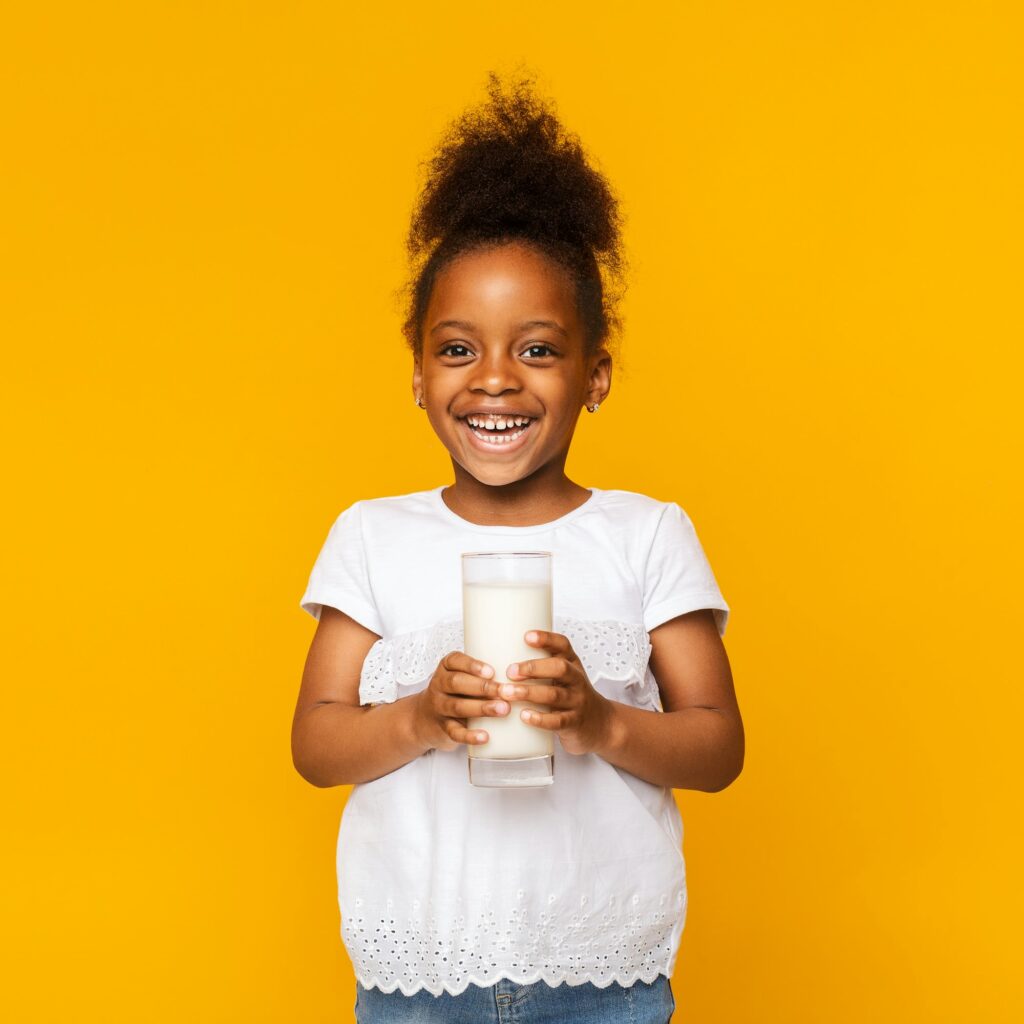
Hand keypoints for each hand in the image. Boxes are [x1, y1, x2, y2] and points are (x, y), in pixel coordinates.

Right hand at [410, 650, 512, 751]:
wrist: (424, 719)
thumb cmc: (454, 693)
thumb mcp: (461, 676)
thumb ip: (482, 673)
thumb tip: (519, 671)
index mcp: (446, 668)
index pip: (455, 661)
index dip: (472, 665)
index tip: (491, 671)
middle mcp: (439, 685)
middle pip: (457, 683)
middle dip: (483, 687)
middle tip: (505, 691)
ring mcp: (439, 708)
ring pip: (458, 706)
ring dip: (482, 708)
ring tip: (503, 709)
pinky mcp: (443, 728)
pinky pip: (455, 732)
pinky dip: (470, 735)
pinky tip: (485, 736)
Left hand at [503, 630, 614, 755]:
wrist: (600, 724)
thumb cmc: (571, 695)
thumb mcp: (564, 676)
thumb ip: (541, 665)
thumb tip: (500, 650)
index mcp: (572, 664)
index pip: (563, 645)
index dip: (546, 639)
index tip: (526, 636)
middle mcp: (576, 680)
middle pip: (559, 668)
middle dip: (533, 668)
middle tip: (510, 671)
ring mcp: (577, 702)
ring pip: (555, 695)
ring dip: (529, 693)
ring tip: (507, 693)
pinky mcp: (573, 723)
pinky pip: (557, 721)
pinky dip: (540, 719)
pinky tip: (523, 716)